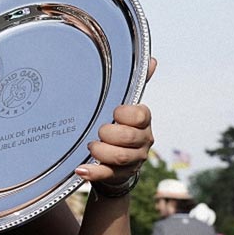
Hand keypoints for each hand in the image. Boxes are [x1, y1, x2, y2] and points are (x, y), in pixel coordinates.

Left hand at [76, 58, 155, 185]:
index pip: (140, 115)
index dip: (124, 114)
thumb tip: (153, 59)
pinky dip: (93, 172)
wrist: (113, 159)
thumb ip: (136, 83)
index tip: (113, 112)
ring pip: (121, 156)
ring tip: (90, 146)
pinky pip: (108, 175)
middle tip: (98, 131)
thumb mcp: (124, 106)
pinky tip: (81, 169)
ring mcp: (133, 160)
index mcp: (143, 121)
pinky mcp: (119, 175)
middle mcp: (143, 141)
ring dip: (101, 151)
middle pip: (129, 137)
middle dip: (109, 133)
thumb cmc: (117, 126)